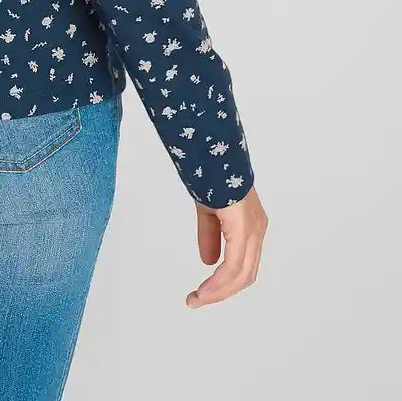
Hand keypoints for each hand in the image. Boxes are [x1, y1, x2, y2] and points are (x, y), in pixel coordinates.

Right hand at [186, 185, 267, 307]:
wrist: (212, 153)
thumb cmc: (211, 175)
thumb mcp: (209, 211)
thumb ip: (210, 236)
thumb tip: (208, 262)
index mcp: (251, 225)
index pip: (243, 264)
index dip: (225, 282)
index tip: (203, 292)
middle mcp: (257, 230)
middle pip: (245, 275)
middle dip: (221, 292)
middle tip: (198, 300)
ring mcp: (253, 230)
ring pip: (241, 275)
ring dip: (218, 291)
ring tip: (197, 299)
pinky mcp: (244, 229)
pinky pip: (233, 265)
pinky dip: (218, 281)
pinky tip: (204, 289)